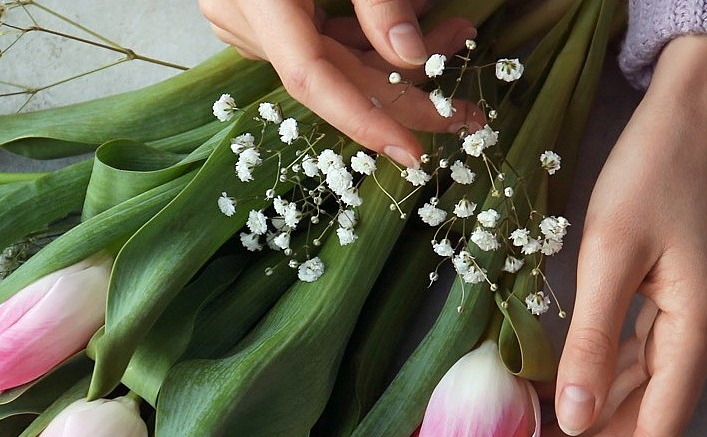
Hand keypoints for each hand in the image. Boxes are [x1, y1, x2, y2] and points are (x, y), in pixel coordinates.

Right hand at [197, 0, 479, 166]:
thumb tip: (413, 56)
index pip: (311, 78)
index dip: (364, 119)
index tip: (413, 152)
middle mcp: (239, 11)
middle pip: (326, 76)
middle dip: (402, 88)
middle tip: (467, 102)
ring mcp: (241, 12)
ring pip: (325, 61)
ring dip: (391, 61)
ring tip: (456, 36)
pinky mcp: (256, 8)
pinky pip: (314, 41)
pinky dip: (366, 41)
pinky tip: (415, 30)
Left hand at [528, 35, 706, 436]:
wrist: (699, 108)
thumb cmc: (656, 167)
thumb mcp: (609, 252)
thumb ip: (590, 341)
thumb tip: (573, 419)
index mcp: (701, 333)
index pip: (656, 435)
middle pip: (644, 426)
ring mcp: (696, 323)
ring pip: (637, 400)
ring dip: (588, 436)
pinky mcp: (680, 305)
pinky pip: (636, 366)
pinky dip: (595, 391)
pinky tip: (552, 410)